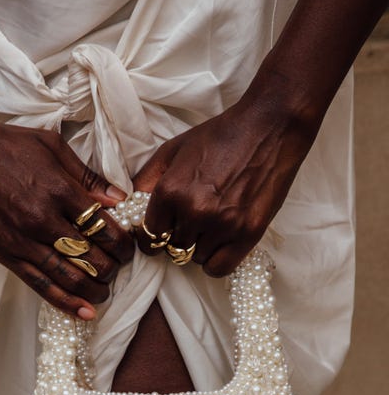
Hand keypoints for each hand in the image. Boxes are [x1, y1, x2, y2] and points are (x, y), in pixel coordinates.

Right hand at [0, 114, 133, 318]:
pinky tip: (83, 312)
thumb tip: (119, 199)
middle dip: (113, 267)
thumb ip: (87, 176)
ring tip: (104, 292)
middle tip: (118, 267)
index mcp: (59, 191)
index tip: (127, 247)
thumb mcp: (52, 146)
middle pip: (92, 257)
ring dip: (94, 289)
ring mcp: (24, 241)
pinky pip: (40, 285)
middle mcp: (44, 220)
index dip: (122, 243)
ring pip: (69, 277)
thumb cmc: (4, 145)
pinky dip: (65, 301)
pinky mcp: (6, 255)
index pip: (104, 227)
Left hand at [134, 96, 314, 275]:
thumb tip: (125, 206)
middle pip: (172, 249)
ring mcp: (222, 225)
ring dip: (199, 247)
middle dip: (177, 238)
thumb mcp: (173, 150)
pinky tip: (220, 244)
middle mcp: (194, 211)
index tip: (162, 230)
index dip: (152, 235)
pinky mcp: (248, 233)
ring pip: (195, 259)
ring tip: (210, 225)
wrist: (269, 126)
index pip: (147, 236)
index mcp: (170, 191)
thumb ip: (145, 180)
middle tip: (191, 221)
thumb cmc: (220, 136)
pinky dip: (216, 262)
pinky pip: (220, 268)